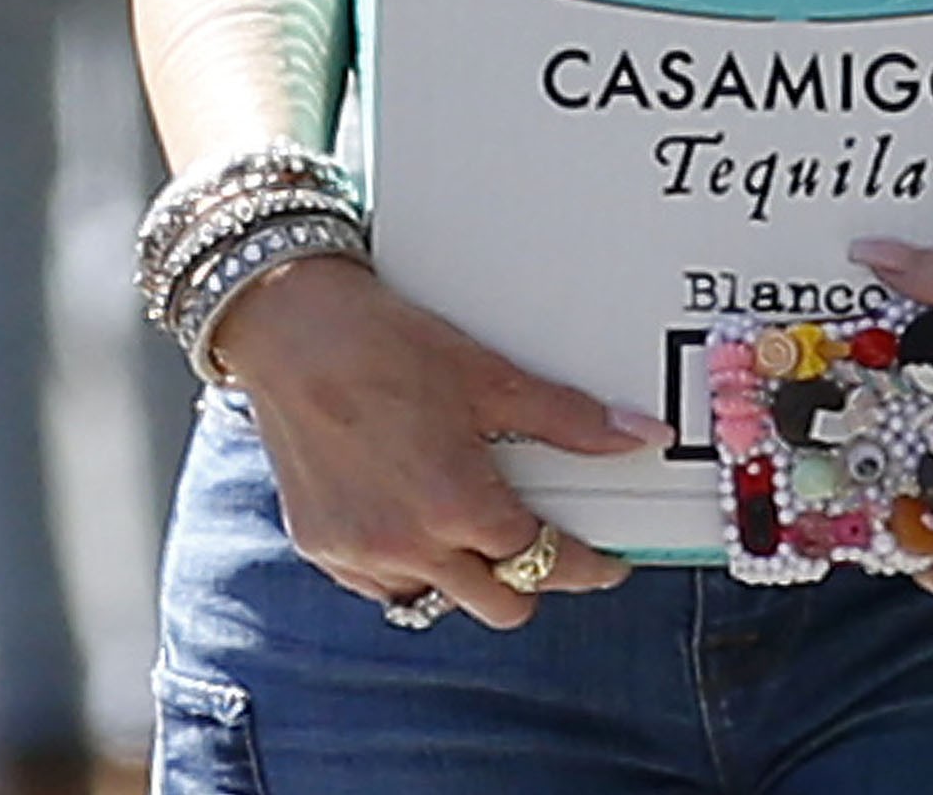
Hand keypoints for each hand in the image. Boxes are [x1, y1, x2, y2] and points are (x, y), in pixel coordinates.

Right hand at [217, 256, 669, 628]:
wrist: (292, 329)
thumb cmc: (389, 344)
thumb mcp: (489, 377)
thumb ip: (568, 420)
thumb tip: (640, 435)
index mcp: (457, 506)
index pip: (544, 564)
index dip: (587, 566)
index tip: (608, 562)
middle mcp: (408, 546)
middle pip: (500, 604)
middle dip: (532, 579)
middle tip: (544, 537)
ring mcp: (359, 555)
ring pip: (438, 600)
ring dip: (464, 573)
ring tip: (471, 517)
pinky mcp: (321, 549)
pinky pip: (383, 585)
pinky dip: (409, 563)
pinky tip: (415, 514)